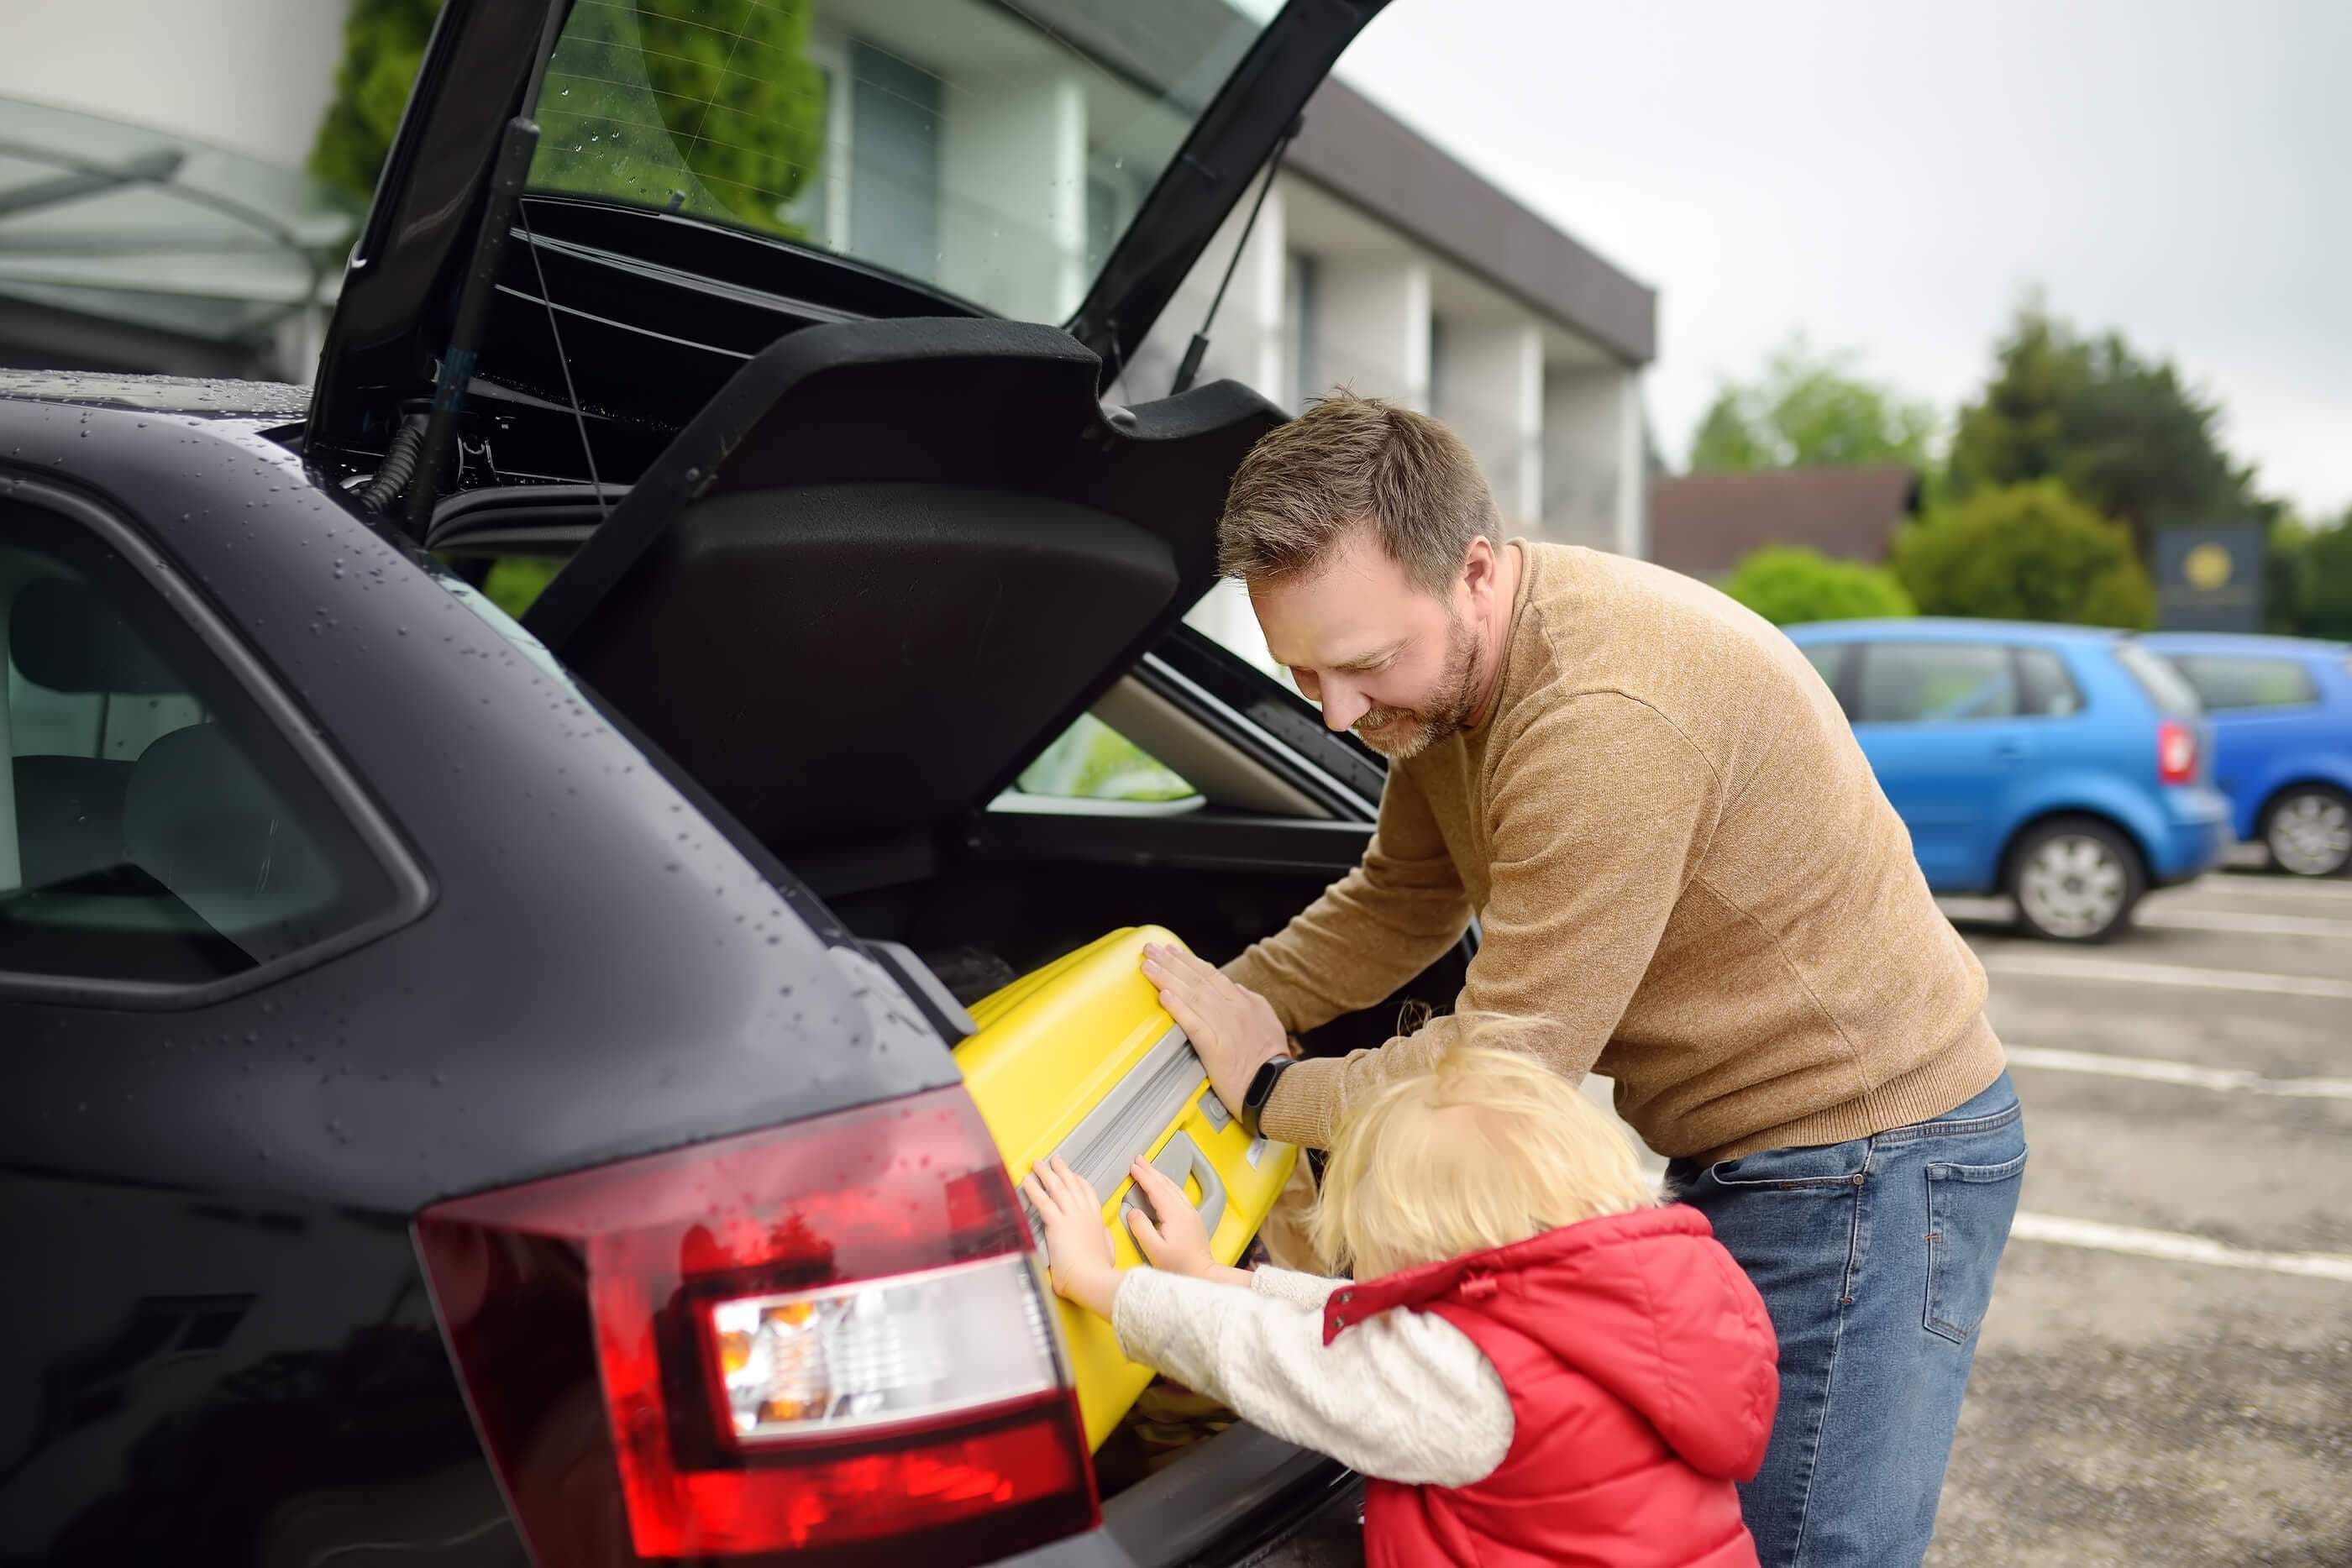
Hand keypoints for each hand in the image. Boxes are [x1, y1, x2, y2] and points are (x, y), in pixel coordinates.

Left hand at [1020, 1156, 1119, 1318]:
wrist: (1091, 1278)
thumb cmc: (1098, 1270)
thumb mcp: (1109, 1250)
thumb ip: (1104, 1238)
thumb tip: (1103, 1234)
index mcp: (1096, 1220)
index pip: (1088, 1193)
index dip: (1079, 1182)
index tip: (1074, 1175)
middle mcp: (1084, 1213)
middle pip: (1071, 1184)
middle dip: (1062, 1170)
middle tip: (1055, 1160)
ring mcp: (1071, 1216)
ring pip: (1057, 1188)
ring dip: (1046, 1173)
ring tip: (1038, 1164)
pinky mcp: (1056, 1223)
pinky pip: (1042, 1201)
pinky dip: (1034, 1189)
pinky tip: (1027, 1180)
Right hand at [1123, 1154, 1216, 1277]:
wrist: (1202, 1274)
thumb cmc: (1178, 1265)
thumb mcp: (1154, 1250)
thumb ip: (1141, 1228)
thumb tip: (1133, 1211)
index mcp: (1175, 1214)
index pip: (1156, 1189)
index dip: (1144, 1176)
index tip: (1133, 1167)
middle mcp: (1185, 1209)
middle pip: (1166, 1184)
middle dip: (1151, 1170)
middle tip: (1139, 1159)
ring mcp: (1191, 1213)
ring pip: (1174, 1188)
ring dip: (1160, 1176)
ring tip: (1148, 1168)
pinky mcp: (1193, 1219)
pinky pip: (1178, 1195)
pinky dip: (1167, 1186)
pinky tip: (1164, 1186)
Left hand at [1141, 943, 1289, 1115]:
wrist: (1279, 1087)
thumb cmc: (1272, 1060)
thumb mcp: (1268, 1021)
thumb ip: (1250, 1001)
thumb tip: (1236, 987)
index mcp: (1245, 1002)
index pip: (1212, 974)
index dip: (1189, 960)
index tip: (1172, 950)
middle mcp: (1234, 1010)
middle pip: (1197, 979)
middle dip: (1171, 962)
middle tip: (1150, 948)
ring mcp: (1225, 1028)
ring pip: (1192, 996)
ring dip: (1167, 978)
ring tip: (1148, 967)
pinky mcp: (1216, 1048)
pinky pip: (1194, 1024)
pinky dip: (1178, 1008)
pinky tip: (1164, 996)